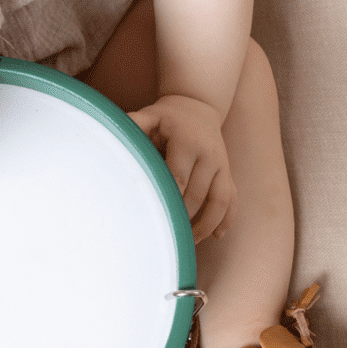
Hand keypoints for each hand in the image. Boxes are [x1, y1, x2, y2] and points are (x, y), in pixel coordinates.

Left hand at [128, 95, 236, 243]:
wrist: (199, 105)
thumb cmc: (167, 116)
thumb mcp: (150, 115)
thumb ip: (135, 125)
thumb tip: (114, 133)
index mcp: (187, 142)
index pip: (179, 177)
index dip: (169, 199)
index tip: (157, 218)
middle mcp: (209, 154)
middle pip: (198, 194)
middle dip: (184, 218)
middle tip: (167, 236)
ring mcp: (222, 165)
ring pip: (220, 200)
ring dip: (206, 224)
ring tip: (190, 242)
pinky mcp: (228, 173)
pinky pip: (232, 199)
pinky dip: (226, 219)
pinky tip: (217, 236)